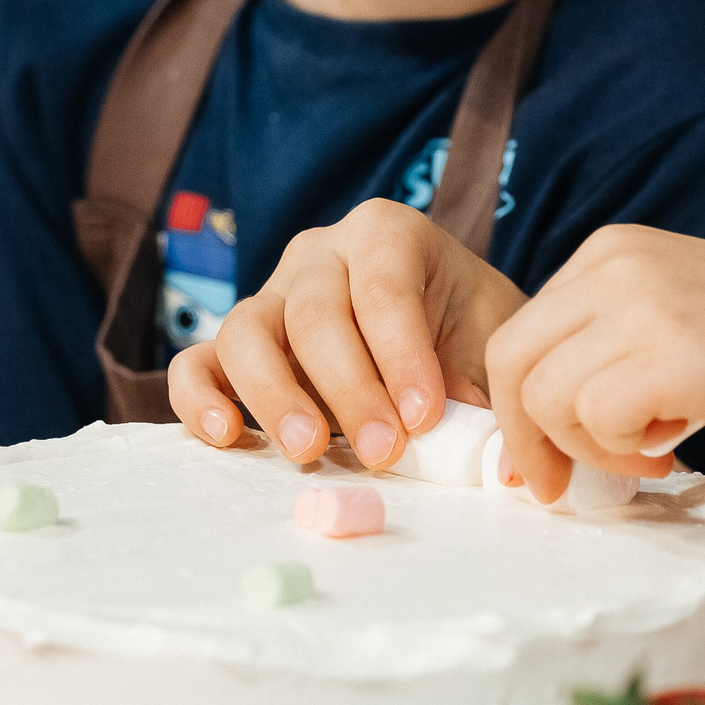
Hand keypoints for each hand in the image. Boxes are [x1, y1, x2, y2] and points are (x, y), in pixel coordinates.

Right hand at [170, 198, 523, 467]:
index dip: (401, 352)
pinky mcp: (235, 346)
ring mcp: (270, 297)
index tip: (424, 416)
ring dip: (275, 395)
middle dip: (348, 386)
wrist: (442, 331)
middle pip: (314, 312)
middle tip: (381, 451)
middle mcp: (319, 255)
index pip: (382, 286)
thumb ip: (493, 401)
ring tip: (309, 450)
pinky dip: (200, 398)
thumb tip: (506, 469)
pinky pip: (198, 363)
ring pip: (247, 330)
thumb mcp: (492, 351)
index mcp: (387, 235)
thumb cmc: (466, 335)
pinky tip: (225, 437)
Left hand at [485, 227, 704, 503]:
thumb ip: (609, 342)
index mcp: (612, 251)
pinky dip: (619, 453)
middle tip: (559, 486)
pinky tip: (668, 452)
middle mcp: (617, 264)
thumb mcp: (676, 316)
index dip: (519, 410)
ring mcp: (642, 304)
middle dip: (526, 439)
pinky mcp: (671, 353)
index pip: (520, 333)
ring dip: (587, 448)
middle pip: (511, 362)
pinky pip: (594, 418)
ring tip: (645, 457)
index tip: (543, 462)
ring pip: (546, 397)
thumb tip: (538, 414)